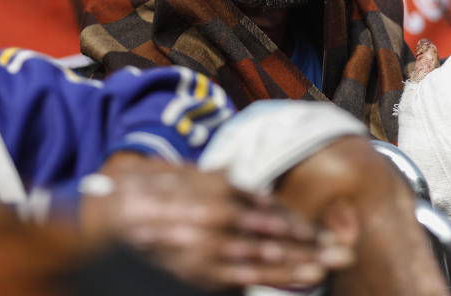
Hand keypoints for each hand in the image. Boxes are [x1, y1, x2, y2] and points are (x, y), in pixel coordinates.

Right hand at [80, 155, 353, 288]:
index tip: (326, 231)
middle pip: (280, 232)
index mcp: (221, 189)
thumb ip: (209, 176)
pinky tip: (305, 279)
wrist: (103, 220)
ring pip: (272, 256)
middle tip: (347, 251)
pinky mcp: (203, 272)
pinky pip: (248, 276)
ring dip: (306, 262)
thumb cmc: (140, 194)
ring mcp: (216, 245)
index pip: (271, 209)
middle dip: (316, 243)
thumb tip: (232, 172)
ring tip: (335, 265)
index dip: (301, 222)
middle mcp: (225, 215)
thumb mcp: (177, 174)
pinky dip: (280, 277)